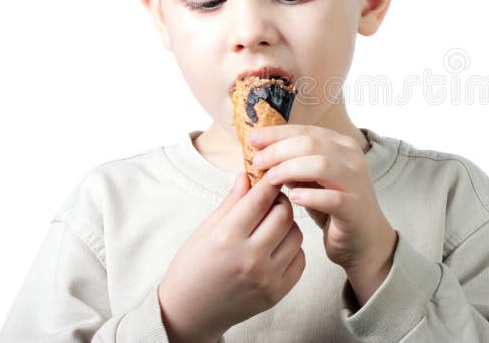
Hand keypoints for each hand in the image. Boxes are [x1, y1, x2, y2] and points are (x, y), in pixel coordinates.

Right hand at [158, 173, 304, 341]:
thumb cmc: (191, 268)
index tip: (272, 174)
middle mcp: (249, 258)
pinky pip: (300, 259)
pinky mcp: (276, 293)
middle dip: (280, 201)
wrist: (188, 313)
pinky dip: (292, 249)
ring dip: (287, 225)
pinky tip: (276, 247)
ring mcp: (266, 278)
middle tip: (272, 200)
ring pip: (296, 235)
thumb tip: (249, 175)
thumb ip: (231, 202)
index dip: (270, 182)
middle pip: (284, 214)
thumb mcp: (205, 230)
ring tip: (272, 225)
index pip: (261, 199)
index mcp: (226, 238)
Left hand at [249, 124, 397, 304]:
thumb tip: (262, 149)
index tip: (252, 139)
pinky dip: (309, 196)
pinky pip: (332, 198)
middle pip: (311, 144)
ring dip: (290, 169)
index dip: (277, 134)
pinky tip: (292, 198)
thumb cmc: (333, 207)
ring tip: (270, 179)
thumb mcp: (311, 180)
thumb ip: (294, 163)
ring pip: (321, 165)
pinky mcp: (355, 207)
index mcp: (341, 145)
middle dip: (279, 150)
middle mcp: (352, 158)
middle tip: (257, 162)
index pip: (306, 131)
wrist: (364, 239)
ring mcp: (356, 182)